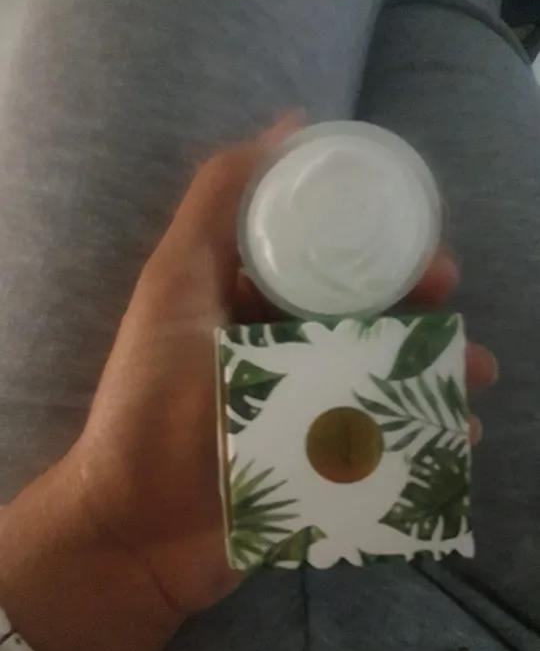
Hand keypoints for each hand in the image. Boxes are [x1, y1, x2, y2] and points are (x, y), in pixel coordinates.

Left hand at [70, 116, 496, 623]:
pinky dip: (430, 435)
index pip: (330, 258)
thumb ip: (219, 201)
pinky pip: (390, 441)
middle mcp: (285, 351)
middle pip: (369, 313)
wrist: (138, 526)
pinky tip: (460, 433)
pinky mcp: (326, 466)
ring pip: (389, 375)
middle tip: (450, 295)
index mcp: (254, 303)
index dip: (379, 240)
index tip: (422, 228)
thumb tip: (287, 124)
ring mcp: (309, 411)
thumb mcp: (177, 285)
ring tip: (475, 373)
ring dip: (440, 367)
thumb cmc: (153, 400)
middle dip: (419, 301)